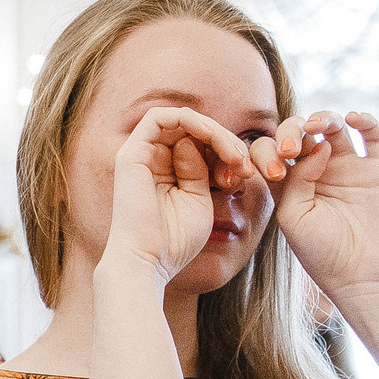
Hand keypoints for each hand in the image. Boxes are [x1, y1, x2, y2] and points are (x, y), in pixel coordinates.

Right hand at [102, 106, 255, 282]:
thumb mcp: (201, 199)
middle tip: (243, 163)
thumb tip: (202, 144)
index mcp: (167, 172)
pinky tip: (211, 136)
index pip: (200, 144)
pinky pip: (160, 117)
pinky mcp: (131, 152)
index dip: (227, 150)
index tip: (247, 172)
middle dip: (226, 141)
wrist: (148, 261)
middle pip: (193, 131)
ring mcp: (140, 154)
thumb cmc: (175, 240)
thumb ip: (203, 169)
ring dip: (213, 130)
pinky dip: (189, 120)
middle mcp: (151, 159)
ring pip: (182, 121)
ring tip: (233, 154)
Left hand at [256, 110, 378, 303]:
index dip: (267, 151)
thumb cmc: (322, 252)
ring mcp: (350, 167)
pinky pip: (373, 134)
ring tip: (316, 127)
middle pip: (299, 132)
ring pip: (334, 126)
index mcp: (291, 182)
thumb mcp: (293, 217)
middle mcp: (318, 170)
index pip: (271, 150)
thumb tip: (316, 146)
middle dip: (290, 131)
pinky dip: (364, 119)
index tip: (274, 172)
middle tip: (289, 149)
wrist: (365, 275)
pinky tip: (352, 119)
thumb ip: (295, 179)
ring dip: (322, 118)